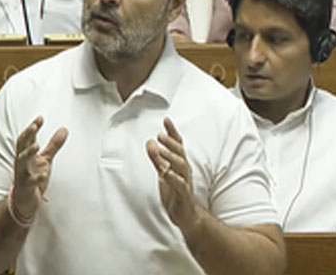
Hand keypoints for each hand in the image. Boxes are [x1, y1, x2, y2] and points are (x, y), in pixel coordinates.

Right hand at [12, 116, 67, 219]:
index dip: (33, 127)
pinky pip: (30, 182)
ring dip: (28, 153)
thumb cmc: (33, 176)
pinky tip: (43, 175)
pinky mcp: (26, 187)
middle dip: (27, 135)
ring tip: (36, 146)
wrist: (24, 200)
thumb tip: (64, 129)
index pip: (27, 138)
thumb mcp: (45, 159)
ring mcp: (22, 174)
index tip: (40, 118)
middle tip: (34, 126)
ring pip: (21, 162)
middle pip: (21, 146)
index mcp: (26, 154)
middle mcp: (22, 162)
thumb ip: (54, 145)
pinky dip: (36, 178)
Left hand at [146, 118, 199, 235]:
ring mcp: (185, 182)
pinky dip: (174, 178)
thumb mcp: (163, 172)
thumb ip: (156, 158)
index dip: (172, 132)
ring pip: (181, 166)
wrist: (186, 215)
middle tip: (160, 134)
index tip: (166, 120)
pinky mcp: (184, 195)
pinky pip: (180, 185)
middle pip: (180, 152)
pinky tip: (166, 172)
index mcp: (179, 163)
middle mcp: (184, 170)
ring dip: (171, 157)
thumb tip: (150, 141)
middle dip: (171, 142)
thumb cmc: (175, 192)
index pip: (177, 144)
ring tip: (161, 149)